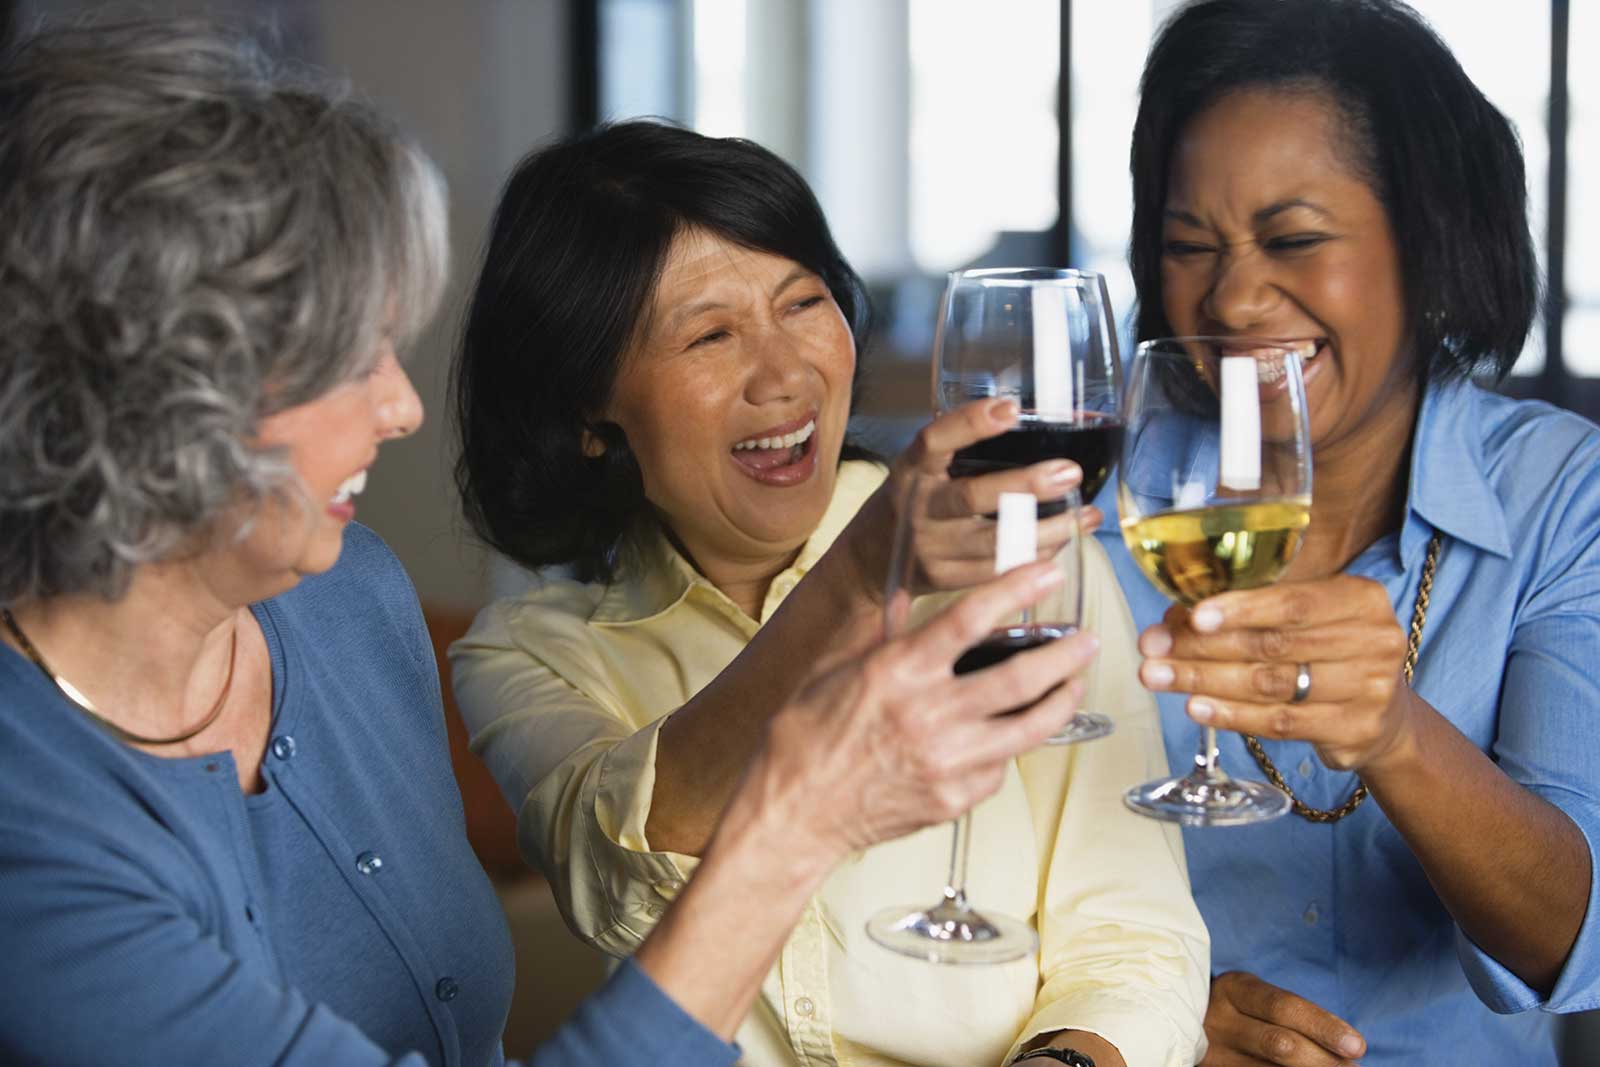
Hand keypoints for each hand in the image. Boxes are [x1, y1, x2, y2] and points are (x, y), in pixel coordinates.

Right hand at [761, 558, 1097, 860]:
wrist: (793, 811)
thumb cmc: (808, 738)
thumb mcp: (845, 673)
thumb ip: (898, 651)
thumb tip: (942, 629)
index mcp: (898, 672)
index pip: (971, 618)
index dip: (1016, 590)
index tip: (1047, 574)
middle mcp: (929, 715)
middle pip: (1021, 676)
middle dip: (1066, 653)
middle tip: (1087, 638)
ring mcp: (947, 762)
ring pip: (1031, 726)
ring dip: (1062, 699)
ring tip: (1074, 683)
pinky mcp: (955, 799)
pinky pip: (1000, 766)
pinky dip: (1010, 746)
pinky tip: (1010, 735)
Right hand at [841, 398, 1101, 599]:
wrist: (870, 561)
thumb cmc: (911, 502)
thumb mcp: (920, 469)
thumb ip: (959, 450)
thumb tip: (1027, 418)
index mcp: (911, 469)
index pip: (935, 440)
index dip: (970, 424)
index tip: (1011, 408)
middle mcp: (917, 508)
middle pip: (971, 497)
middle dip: (1026, 485)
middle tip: (1070, 472)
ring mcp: (930, 548)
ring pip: (995, 542)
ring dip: (1048, 531)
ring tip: (1087, 516)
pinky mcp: (945, 580)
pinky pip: (998, 570)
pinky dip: (1036, 557)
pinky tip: (1064, 542)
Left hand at [1137, 576, 1415, 772]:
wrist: (1386, 716)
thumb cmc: (1327, 652)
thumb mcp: (1304, 619)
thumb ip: (1248, 614)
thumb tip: (1170, 624)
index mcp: (1361, 599)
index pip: (1294, 602)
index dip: (1240, 609)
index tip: (1192, 617)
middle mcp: (1374, 641)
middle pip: (1273, 645)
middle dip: (1203, 648)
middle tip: (1152, 650)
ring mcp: (1369, 690)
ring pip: (1271, 685)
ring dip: (1206, 681)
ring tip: (1160, 677)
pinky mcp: (1355, 731)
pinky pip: (1280, 723)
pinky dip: (1232, 715)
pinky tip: (1196, 707)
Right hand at [1201, 972, 1364, 1065]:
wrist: (1193, 1022)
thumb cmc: (1245, 1011)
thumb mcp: (1262, 1000)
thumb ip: (1297, 1018)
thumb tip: (1349, 1051)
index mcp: (1234, 989)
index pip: (1283, 1007)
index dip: (1323, 1027)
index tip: (1358, 1046)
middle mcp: (1218, 1020)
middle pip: (1279, 1044)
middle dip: (1323, 1060)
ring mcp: (1212, 1053)